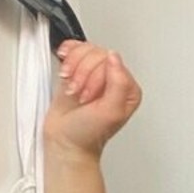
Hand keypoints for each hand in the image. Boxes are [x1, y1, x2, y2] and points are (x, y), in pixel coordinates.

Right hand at [43, 41, 142, 158]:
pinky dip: (66, 57)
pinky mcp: (79, 71)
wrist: (67, 142)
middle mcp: (114, 79)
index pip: (111, 62)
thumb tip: (114, 58)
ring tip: (72, 89)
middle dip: (81, 74)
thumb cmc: (88, 133)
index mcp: (128, 88)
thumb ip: (118, 84)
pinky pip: (74, 50)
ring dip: (72, 69)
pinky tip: (64, 71)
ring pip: (84, 51)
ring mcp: (95, 74)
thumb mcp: (111, 112)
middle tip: (79, 95)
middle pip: (96, 54)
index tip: (87, 96)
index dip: (94, 77)